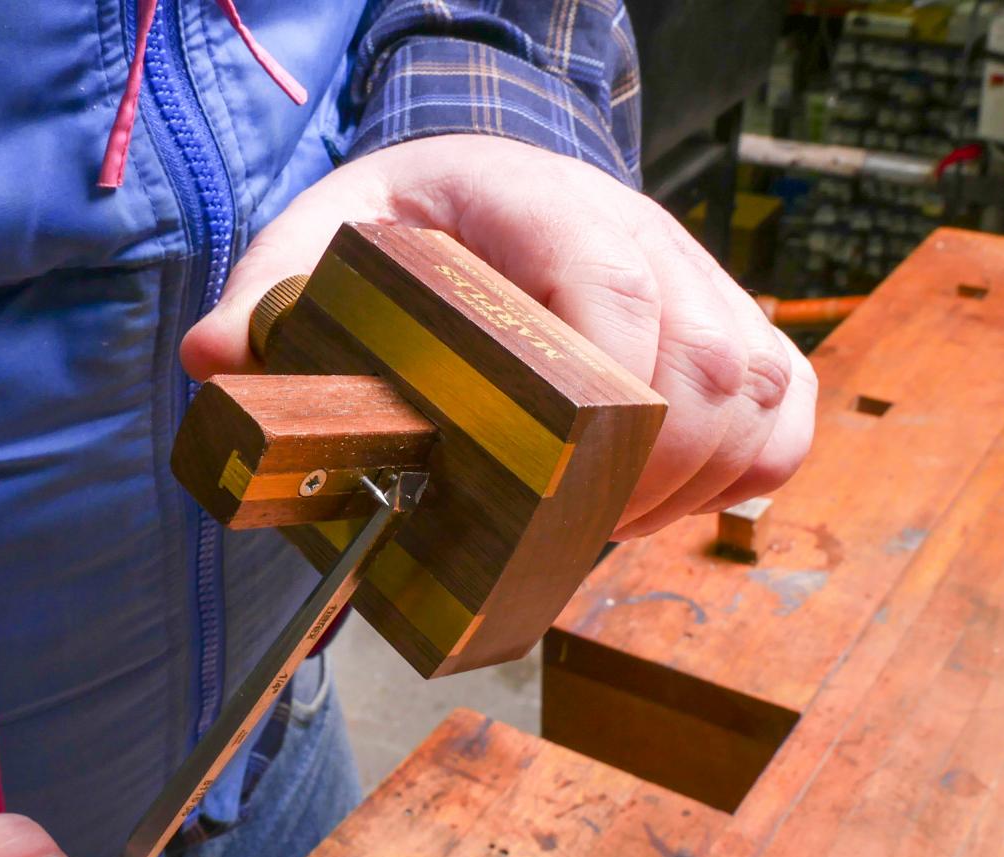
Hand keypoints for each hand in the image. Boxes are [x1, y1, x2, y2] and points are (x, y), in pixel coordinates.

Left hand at [182, 135, 816, 537]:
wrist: (491, 177)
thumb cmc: (412, 217)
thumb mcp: (324, 234)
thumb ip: (272, 293)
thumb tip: (218, 360)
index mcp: (546, 208)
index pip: (619, 289)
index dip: (606, 402)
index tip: (557, 484)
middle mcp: (646, 236)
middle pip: (707, 364)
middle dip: (647, 477)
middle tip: (570, 532)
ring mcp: (702, 280)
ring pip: (760, 392)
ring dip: (694, 485)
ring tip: (608, 521)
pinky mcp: (733, 322)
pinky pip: (786, 405)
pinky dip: (745, 470)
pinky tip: (665, 498)